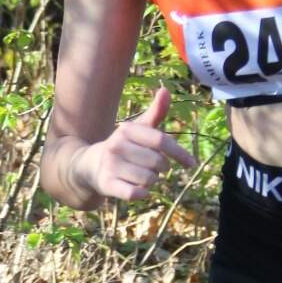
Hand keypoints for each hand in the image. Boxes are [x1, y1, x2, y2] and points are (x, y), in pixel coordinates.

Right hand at [85, 86, 196, 201]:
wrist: (90, 165)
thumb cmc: (124, 146)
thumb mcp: (139, 129)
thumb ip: (156, 112)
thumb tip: (166, 89)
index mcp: (127, 130)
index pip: (161, 141)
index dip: (180, 153)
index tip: (191, 164)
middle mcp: (116, 145)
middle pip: (157, 162)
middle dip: (162, 168)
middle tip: (154, 168)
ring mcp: (110, 165)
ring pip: (149, 180)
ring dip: (152, 182)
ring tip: (143, 177)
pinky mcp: (106, 184)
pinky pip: (135, 193)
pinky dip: (142, 193)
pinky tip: (139, 190)